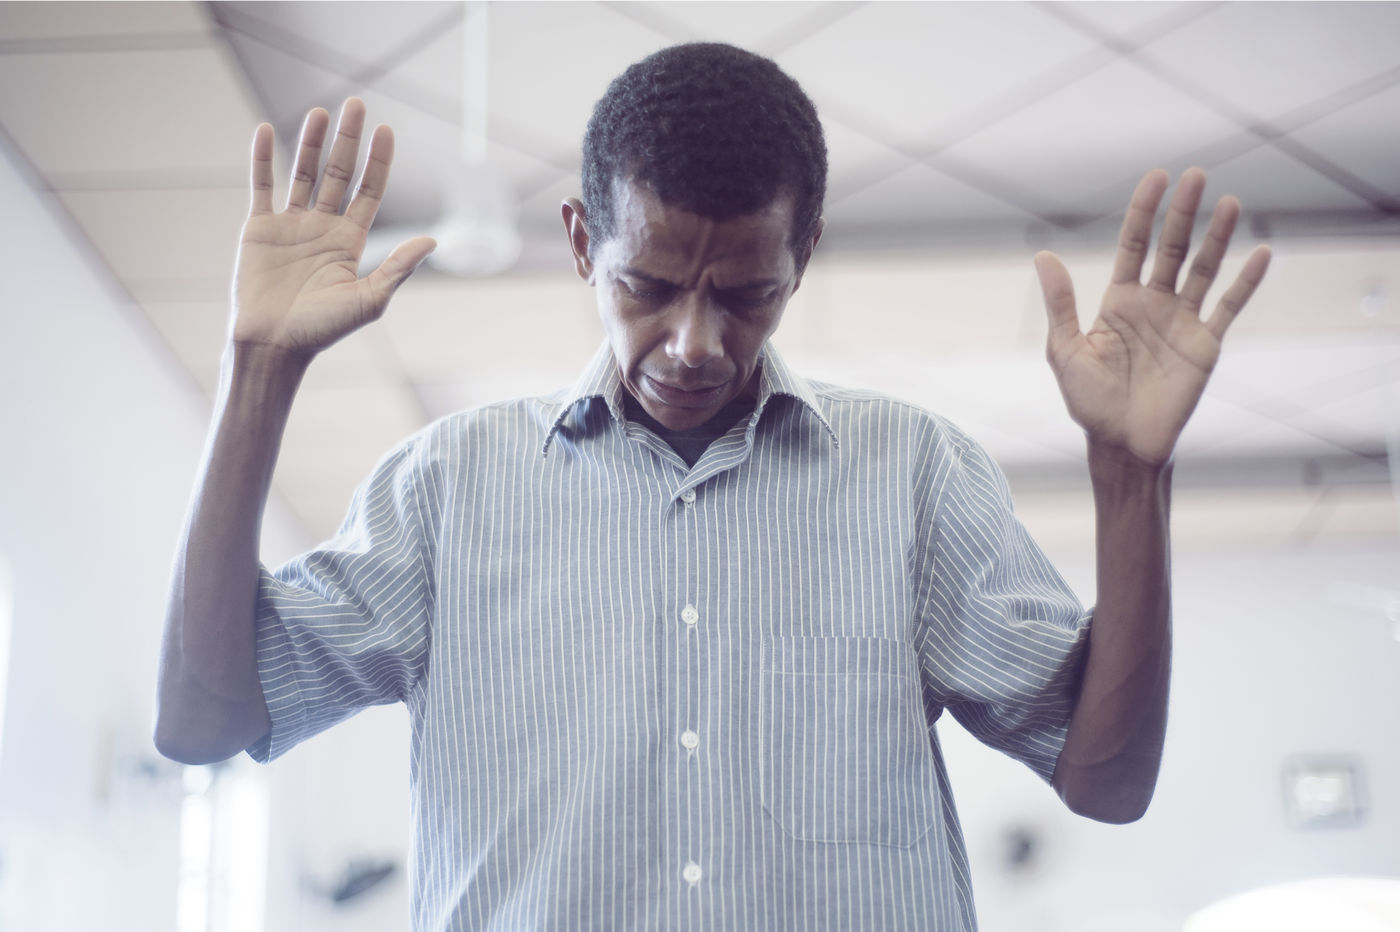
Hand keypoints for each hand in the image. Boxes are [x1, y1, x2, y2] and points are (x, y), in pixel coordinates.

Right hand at [232, 98, 434, 357]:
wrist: (273, 346)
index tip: (386, 130)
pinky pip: (262, 186)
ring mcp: (291, 224)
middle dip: (348, 140)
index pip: (369, 190)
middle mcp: (323, 227)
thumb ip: (398, 268)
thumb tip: (434, 239)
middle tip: (355, 103)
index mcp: (351, 241)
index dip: (378, 161)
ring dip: (311, 141)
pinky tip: (265, 129)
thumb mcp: (369, 300)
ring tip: (321, 110)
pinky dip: (262, 158)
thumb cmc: (322, 330)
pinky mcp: (259, 228)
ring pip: (303, 172)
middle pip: (338, 173)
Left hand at [1034, 168, 1270, 465]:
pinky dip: (1246, 282)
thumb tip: (1042, 255)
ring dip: (1218, 238)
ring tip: (1231, 202)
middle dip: (1183, 213)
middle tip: (1196, 175)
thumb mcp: (1065, 350)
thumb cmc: (1089, 401)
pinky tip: (1261, 252)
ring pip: (1203, 270)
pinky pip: (1228, 308)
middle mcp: (1154, 305)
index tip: (1157, 177)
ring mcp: (1182, 323)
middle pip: (1171, 248)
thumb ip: (1060, 304)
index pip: (1134, 245)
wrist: (1121, 444)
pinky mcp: (1205, 345)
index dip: (1144, 212)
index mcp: (1119, 302)